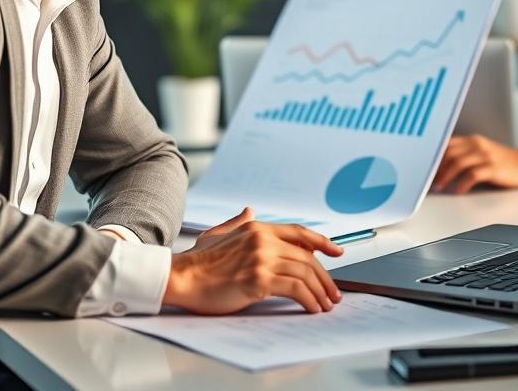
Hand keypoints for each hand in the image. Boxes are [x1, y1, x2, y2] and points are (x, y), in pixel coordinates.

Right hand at [163, 207, 344, 314]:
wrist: (181, 277)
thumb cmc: (197, 262)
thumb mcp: (217, 233)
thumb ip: (237, 222)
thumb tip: (250, 209)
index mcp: (256, 228)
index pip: (298, 232)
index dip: (321, 242)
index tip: (337, 252)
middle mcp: (262, 239)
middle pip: (306, 256)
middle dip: (325, 276)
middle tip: (333, 292)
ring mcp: (261, 258)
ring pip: (304, 272)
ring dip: (321, 291)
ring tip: (326, 305)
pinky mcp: (259, 279)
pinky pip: (295, 288)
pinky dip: (309, 299)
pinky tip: (313, 308)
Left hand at [431, 134, 517, 192]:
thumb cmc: (501, 162)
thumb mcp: (480, 153)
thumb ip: (462, 155)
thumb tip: (438, 167)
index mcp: (471, 140)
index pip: (446, 144)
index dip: (432, 156)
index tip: (422, 167)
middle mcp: (477, 144)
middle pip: (449, 153)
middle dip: (436, 168)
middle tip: (427, 180)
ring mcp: (486, 155)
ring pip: (458, 162)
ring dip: (445, 176)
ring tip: (438, 187)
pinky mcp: (494, 168)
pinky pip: (473, 175)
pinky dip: (462, 184)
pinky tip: (457, 191)